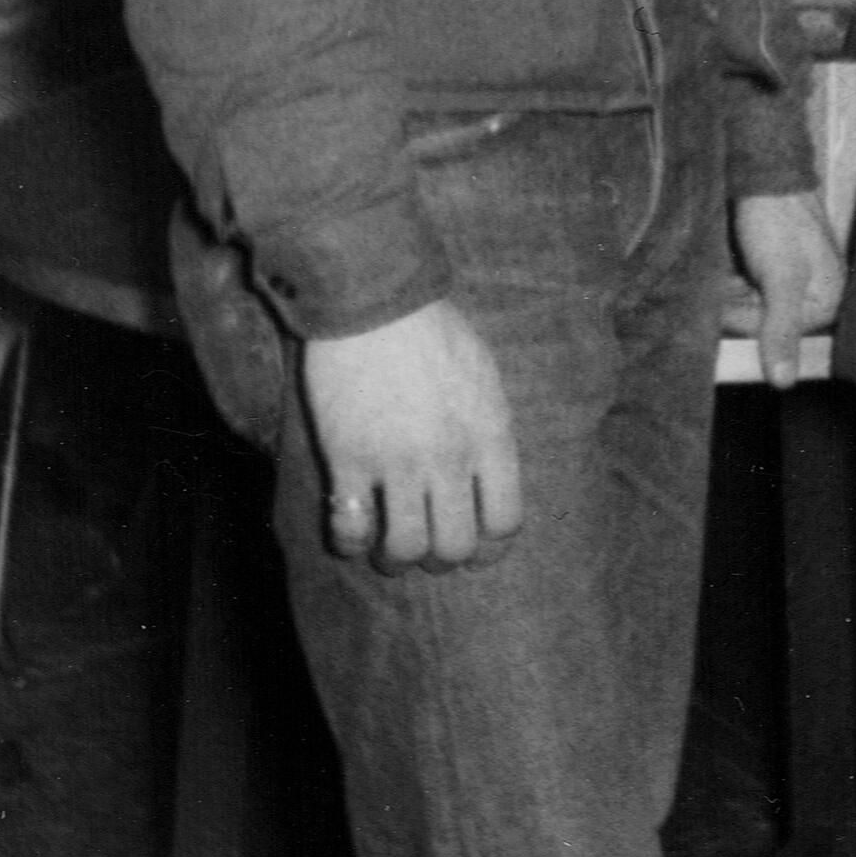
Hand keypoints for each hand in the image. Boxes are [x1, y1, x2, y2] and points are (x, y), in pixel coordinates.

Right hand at [302, 298, 521, 571]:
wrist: (375, 299)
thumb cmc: (432, 330)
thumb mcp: (483, 376)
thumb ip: (489, 430)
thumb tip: (489, 478)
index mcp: (490, 435)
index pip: (505, 520)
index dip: (490, 548)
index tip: (474, 548)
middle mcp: (450, 457)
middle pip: (456, 546)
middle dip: (442, 557)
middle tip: (426, 545)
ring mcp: (399, 461)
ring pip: (405, 549)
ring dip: (396, 557)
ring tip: (387, 547)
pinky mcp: (350, 458)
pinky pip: (352, 528)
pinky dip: (350, 543)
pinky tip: (351, 533)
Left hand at [732, 189, 843, 389]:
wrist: (765, 168)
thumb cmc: (778, 220)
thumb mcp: (781, 277)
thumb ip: (781, 330)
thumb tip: (784, 384)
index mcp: (828, 301)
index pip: (778, 337)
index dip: (747, 321)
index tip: (729, 299)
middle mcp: (814, 294)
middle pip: (764, 323)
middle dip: (739, 304)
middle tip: (729, 274)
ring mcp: (792, 279)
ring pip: (751, 306)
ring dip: (730, 293)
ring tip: (728, 264)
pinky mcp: (772, 265)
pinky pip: (747, 289)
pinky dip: (730, 281)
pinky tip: (727, 261)